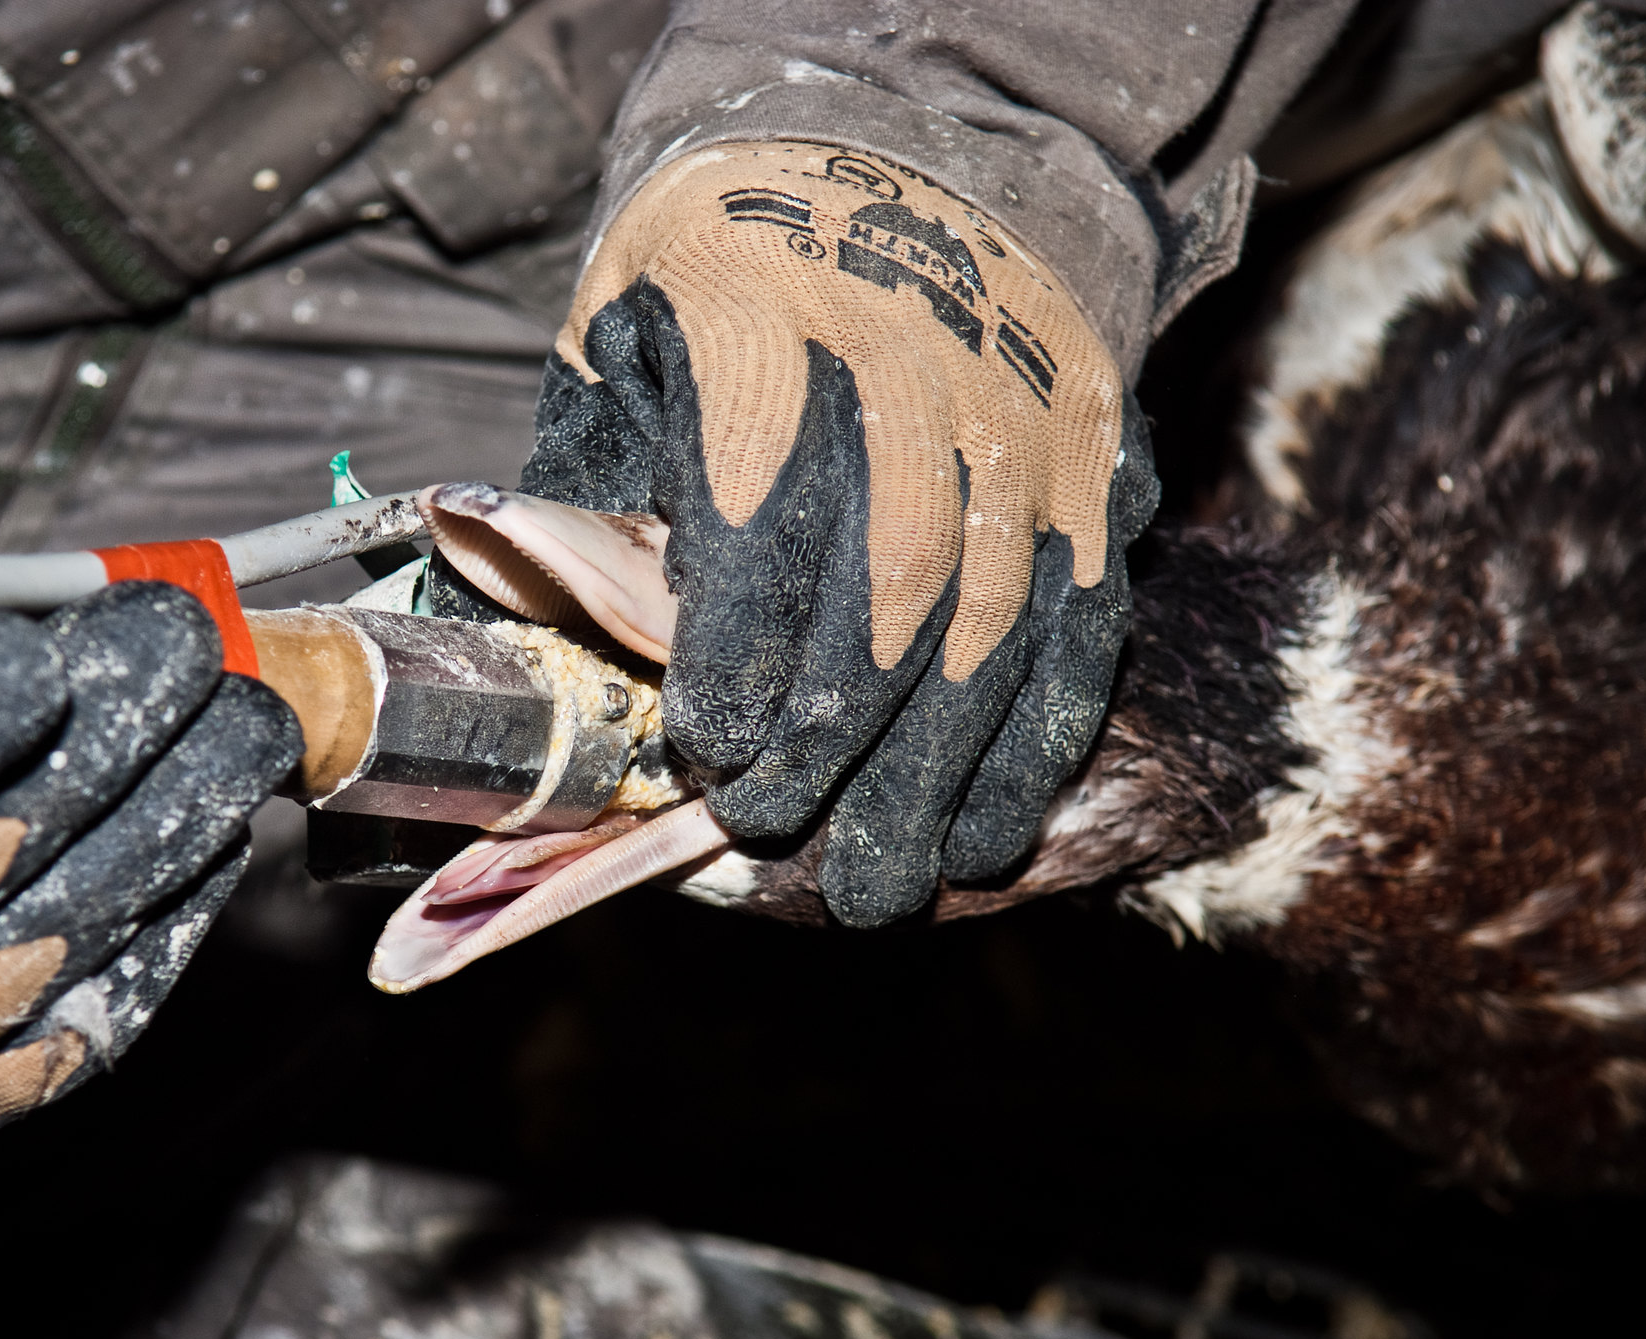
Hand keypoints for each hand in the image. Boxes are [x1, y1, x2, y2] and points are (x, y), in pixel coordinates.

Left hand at [512, 141, 1157, 923]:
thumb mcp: (626, 319)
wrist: (936, 150)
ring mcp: (1030, 423)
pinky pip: (1082, 625)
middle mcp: (922, 375)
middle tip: (776, 828)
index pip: (764, 522)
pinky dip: (1035, 739)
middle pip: (889, 594)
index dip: (740, 655)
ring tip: (884, 882)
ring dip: (935, 775)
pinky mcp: (1102, 464)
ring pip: (994, 629)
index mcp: (775, 322)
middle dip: (831, 741)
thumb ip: (596, 473)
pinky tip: (988, 825)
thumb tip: (542, 629)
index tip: (709, 750)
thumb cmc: (741, 254)